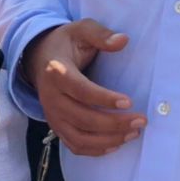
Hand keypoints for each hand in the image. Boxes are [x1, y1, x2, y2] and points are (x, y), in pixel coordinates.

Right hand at [22, 19, 143, 156]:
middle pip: (83, 118)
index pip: (81, 91)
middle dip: (114, 123)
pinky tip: (115, 145)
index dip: (104, 98)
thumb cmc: (65, 43)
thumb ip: (101, 35)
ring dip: (108, 139)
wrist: (38, 58)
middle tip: (141, 121)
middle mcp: (51, 98)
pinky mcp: (56, 126)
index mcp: (57, 72)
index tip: (129, 101)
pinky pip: (74, 145)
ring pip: (80, 137)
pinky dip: (95, 150)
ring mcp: (52, 115)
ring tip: (133, 134)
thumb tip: (123, 40)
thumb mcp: (81, 30)